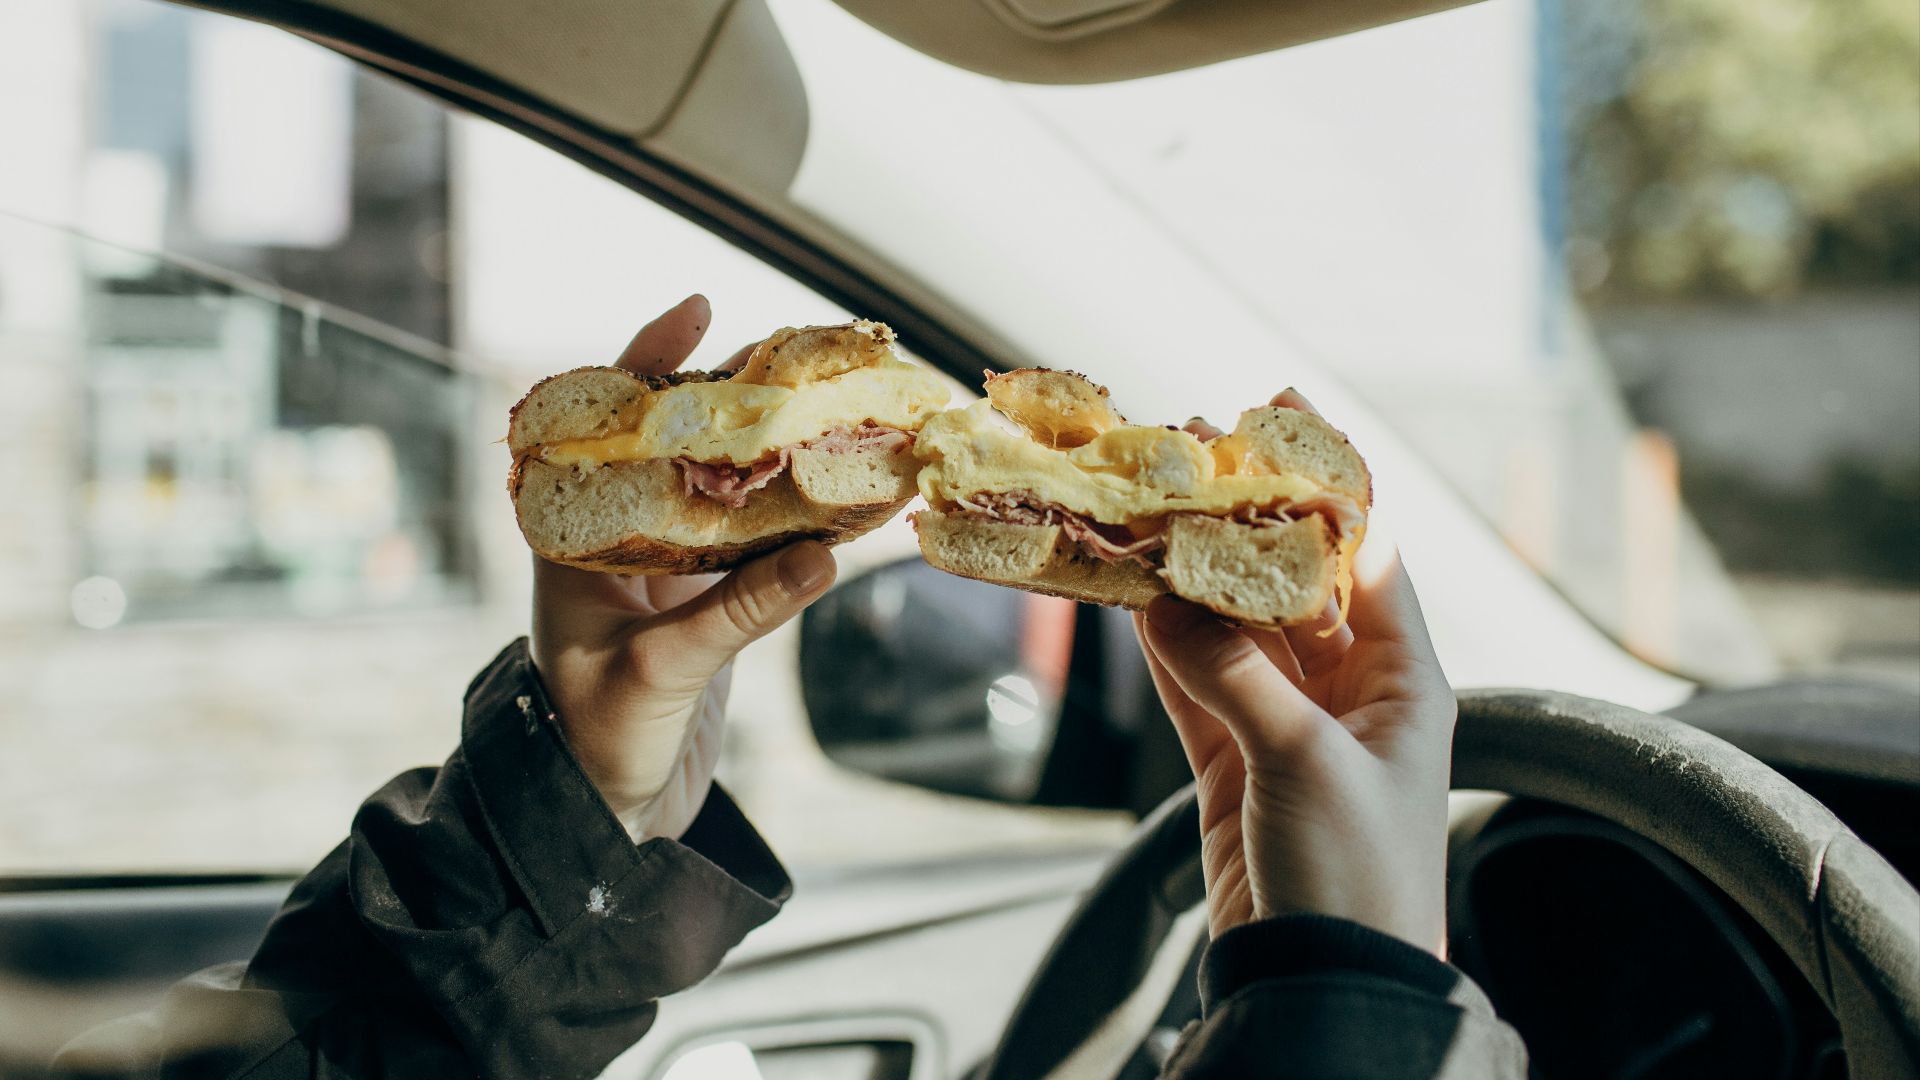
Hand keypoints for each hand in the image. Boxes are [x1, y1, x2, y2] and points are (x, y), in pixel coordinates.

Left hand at [529, 295, 837, 842]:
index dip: (649, 361)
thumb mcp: (662, 671)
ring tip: (835, 409)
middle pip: (678, 443)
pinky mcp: (709, 606)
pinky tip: (845, 497)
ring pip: (725, 490)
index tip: (699, 308)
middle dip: (736, 398)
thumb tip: (825, 557)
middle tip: (800, 356)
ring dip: (776, 456)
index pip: (606, 424)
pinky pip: (758, 546)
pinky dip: (799, 521)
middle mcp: (618, 539)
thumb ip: (740, 613)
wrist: (602, 816)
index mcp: (573, 537)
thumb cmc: (596, 740)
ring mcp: (667, 570)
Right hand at [1140, 391, 1454, 953]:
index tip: (1281, 417)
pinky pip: (1196, 684)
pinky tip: (1132, 595)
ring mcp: (1289, 727)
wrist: (1326, 986)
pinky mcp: (1235, 765)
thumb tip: (1163, 601)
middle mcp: (1352, 694)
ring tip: (1143, 513)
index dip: (1323, 484)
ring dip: (1190, 578)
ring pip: (1232, 629)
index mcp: (1405, 682)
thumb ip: (1234, 676)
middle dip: (1240, 524)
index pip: (1366, 555)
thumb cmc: (1358, 879)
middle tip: (1189, 458)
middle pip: (1289, 584)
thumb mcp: (1304, 764)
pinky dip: (1162, 644)